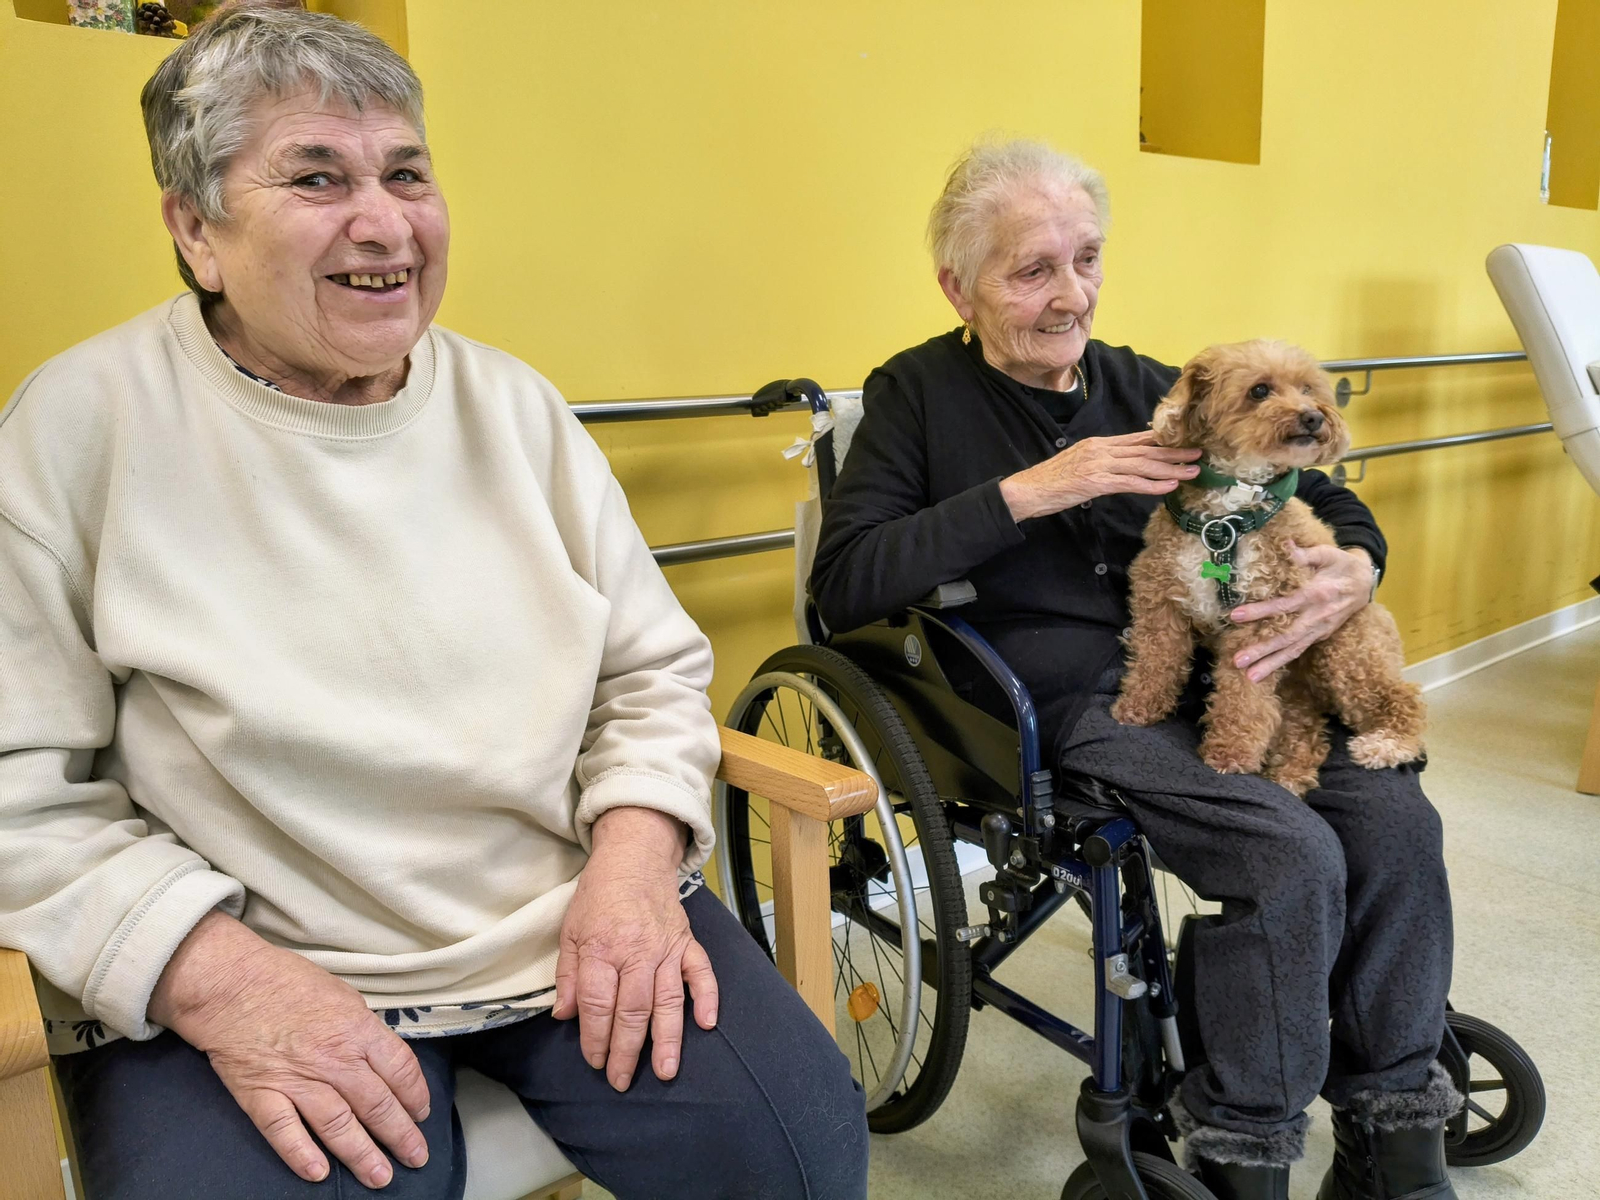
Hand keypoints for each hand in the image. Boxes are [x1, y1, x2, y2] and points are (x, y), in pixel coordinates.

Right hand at [148, 910, 430, 1188]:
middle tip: (416, 1157)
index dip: (416, 1096)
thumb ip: (364, 1031)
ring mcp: (296, 1079)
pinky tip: (318, 1173)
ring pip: (338, 1125)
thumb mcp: (342, 995)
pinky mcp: (261, 1093)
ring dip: (362, 1155)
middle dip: (401, 1136)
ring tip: (380, 1177)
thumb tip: (381, 1059)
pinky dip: (300, 1154)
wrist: (230, 982)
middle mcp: (333, 1059)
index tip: (421, 1113)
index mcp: (358, 1029)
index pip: (400, 1070)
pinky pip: (284, 1130)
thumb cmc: (287, 982)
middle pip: (377, 1104)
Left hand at [552, 807, 717, 1090]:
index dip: (594, 1037)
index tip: (594, 1061)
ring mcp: (666, 948)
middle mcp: (636, 951)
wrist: (635, 856)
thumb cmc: (598, 895)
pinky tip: (707, 1024)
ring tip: (666, 1071)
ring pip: (667, 1001)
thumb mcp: (570, 929)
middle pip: (632, 1010)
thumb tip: (564, 1015)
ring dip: (667, 1038)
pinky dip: (707, 997)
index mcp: (602, 948)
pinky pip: (701, 973)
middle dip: (626, 1050)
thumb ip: (567, 974)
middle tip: (622, 1081)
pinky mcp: (687, 942)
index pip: (597, 1003)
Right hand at [999, 430, 1200, 521]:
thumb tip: (1125, 466)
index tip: (1184, 442)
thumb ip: (1103, 461)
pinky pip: (1131, 483)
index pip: (1138, 439)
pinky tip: (1169, 486)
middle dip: (1175, 453)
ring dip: (1171, 468)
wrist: (1028, 490)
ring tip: (1193, 471)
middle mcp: (1102, 449)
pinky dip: (1153, 484)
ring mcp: (1100, 464)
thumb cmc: (1052, 481)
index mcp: (1099, 443)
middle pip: (1146, 450)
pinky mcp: (1096, 482)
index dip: (1164, 441)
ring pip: (1144, 465)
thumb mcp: (1080, 463)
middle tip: (1198, 454)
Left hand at [1231, 545, 1373, 680]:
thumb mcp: (1327, 553)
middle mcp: (1318, 616)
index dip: (1260, 611)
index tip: (1235, 616)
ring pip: (1293, 650)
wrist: (1365, 582)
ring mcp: (1320, 630)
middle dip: (1263, 650)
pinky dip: (1282, 663)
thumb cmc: (1340, 565)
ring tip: (1249, 678)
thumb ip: (1305, 553)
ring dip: (1271, 664)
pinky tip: (1264, 673)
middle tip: (1238, 661)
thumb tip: (1285, 544)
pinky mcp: (1319, 636)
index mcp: (1317, 594)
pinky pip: (1298, 651)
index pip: (1284, 605)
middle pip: (1287, 637)